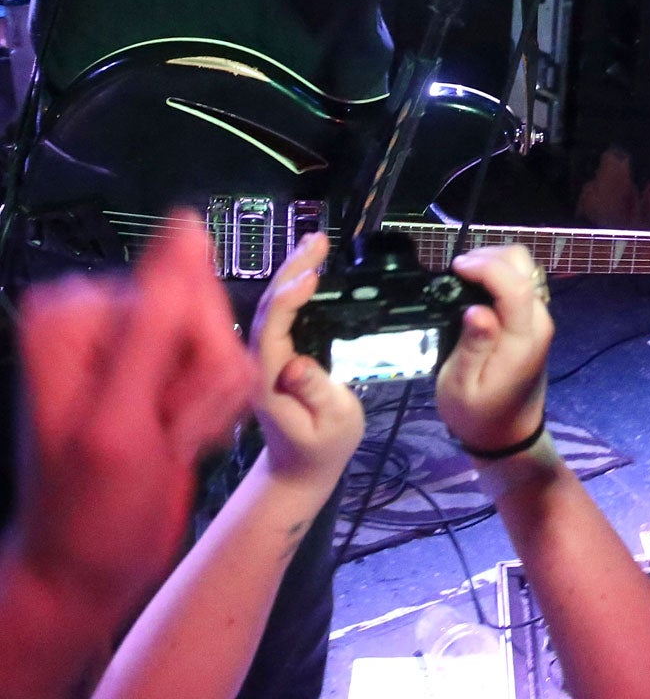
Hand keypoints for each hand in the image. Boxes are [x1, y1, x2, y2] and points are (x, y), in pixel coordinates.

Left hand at [3, 212, 252, 619]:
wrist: (90, 567)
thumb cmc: (90, 508)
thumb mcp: (121, 413)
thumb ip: (157, 316)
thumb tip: (187, 225)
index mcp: (75, 313)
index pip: (182, 288)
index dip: (196, 349)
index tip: (164, 404)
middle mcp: (105, 319)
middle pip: (207, 310)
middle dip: (203, 377)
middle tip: (165, 428)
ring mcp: (136, 346)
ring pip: (224, 342)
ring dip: (210, 401)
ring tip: (169, 440)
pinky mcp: (162, 371)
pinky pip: (226, 367)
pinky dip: (214, 410)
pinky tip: (180, 440)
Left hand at [250, 232, 365, 491]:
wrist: (298, 470)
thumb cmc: (321, 450)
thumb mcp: (334, 425)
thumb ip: (318, 392)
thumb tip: (298, 363)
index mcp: (266, 382)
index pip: (270, 330)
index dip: (287, 299)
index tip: (312, 275)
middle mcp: (255, 367)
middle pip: (265, 309)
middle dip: (290, 270)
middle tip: (319, 240)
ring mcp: (259, 361)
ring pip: (268, 308)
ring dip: (290, 272)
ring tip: (315, 243)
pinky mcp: (270, 357)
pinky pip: (275, 316)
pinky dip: (290, 288)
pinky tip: (305, 270)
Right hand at [436, 244, 552, 455]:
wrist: (508, 435)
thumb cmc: (477, 415)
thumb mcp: (461, 387)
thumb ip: (472, 345)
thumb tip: (477, 309)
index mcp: (523, 338)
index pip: (516, 286)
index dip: (487, 267)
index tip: (455, 267)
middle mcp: (539, 322)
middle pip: (525, 266)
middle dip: (491, 257)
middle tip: (456, 270)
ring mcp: (540, 320)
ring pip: (525, 270)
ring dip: (495, 263)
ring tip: (462, 276)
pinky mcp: (534, 321)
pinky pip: (521, 284)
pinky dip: (499, 276)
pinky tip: (474, 287)